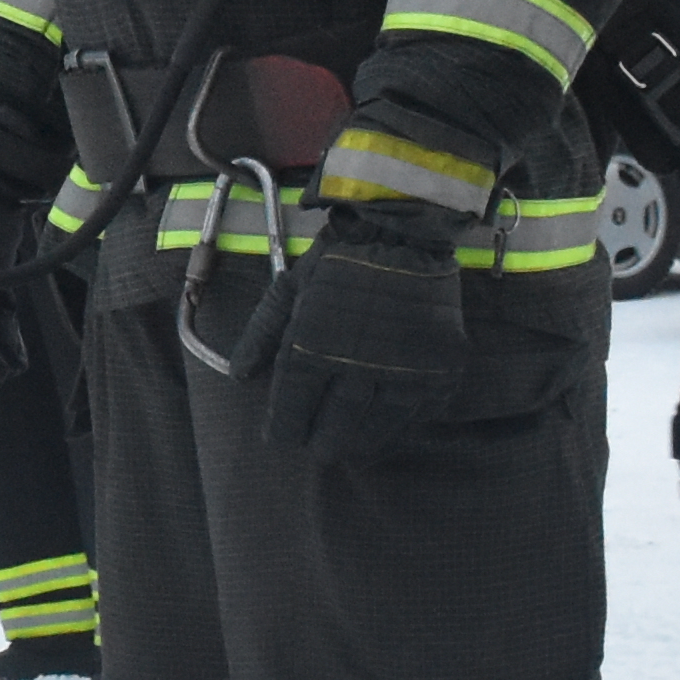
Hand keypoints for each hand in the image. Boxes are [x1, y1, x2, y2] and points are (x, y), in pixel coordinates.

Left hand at [260, 201, 470, 450]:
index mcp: (313, 346)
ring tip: (350, 448)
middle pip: (334, 427)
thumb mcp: (289, 288)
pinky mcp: (440, 369)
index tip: (283, 436)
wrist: (402, 230)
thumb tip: (239, 377)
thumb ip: (262, 334)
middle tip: (319, 449)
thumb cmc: (337, 260)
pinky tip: (386, 429)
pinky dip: (398, 426)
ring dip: (359, 442)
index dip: (285, 429)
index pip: (294, 409)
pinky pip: (416, 413)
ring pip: (376, 427)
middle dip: (321, 443)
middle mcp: (357, 365)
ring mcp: (403, 369)